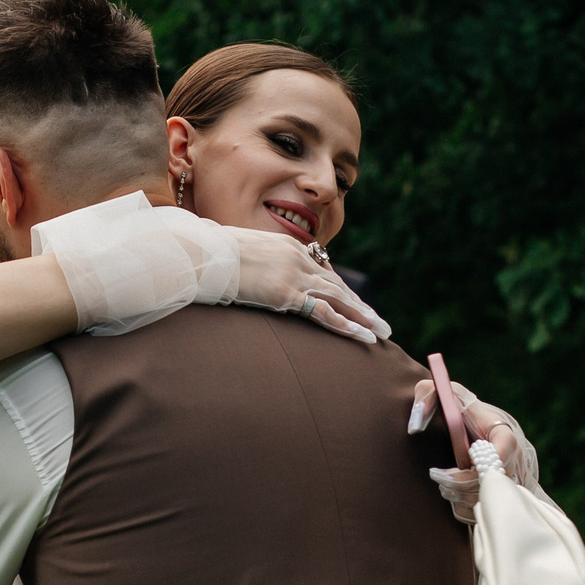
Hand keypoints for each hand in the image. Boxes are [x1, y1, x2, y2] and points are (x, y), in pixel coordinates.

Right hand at [229, 229, 389, 342]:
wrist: (203, 254)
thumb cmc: (213, 255)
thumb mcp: (241, 253)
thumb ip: (256, 262)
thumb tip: (250, 273)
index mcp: (288, 249)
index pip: (322, 272)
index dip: (341, 292)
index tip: (356, 305)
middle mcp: (297, 259)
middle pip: (337, 286)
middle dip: (361, 306)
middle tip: (381, 323)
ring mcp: (293, 276)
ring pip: (338, 298)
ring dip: (363, 316)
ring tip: (381, 332)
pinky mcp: (285, 293)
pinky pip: (322, 312)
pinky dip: (345, 324)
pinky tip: (361, 335)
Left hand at [409, 379, 527, 522]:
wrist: (473, 423)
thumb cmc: (458, 408)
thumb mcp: (444, 392)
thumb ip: (427, 396)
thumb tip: (414, 426)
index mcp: (504, 433)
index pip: (499, 455)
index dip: (471, 471)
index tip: (440, 473)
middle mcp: (515, 457)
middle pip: (495, 484)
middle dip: (462, 488)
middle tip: (438, 480)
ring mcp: (515, 478)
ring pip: (493, 501)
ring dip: (463, 500)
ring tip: (444, 489)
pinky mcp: (508, 495)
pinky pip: (491, 511)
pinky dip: (469, 511)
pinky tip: (454, 499)